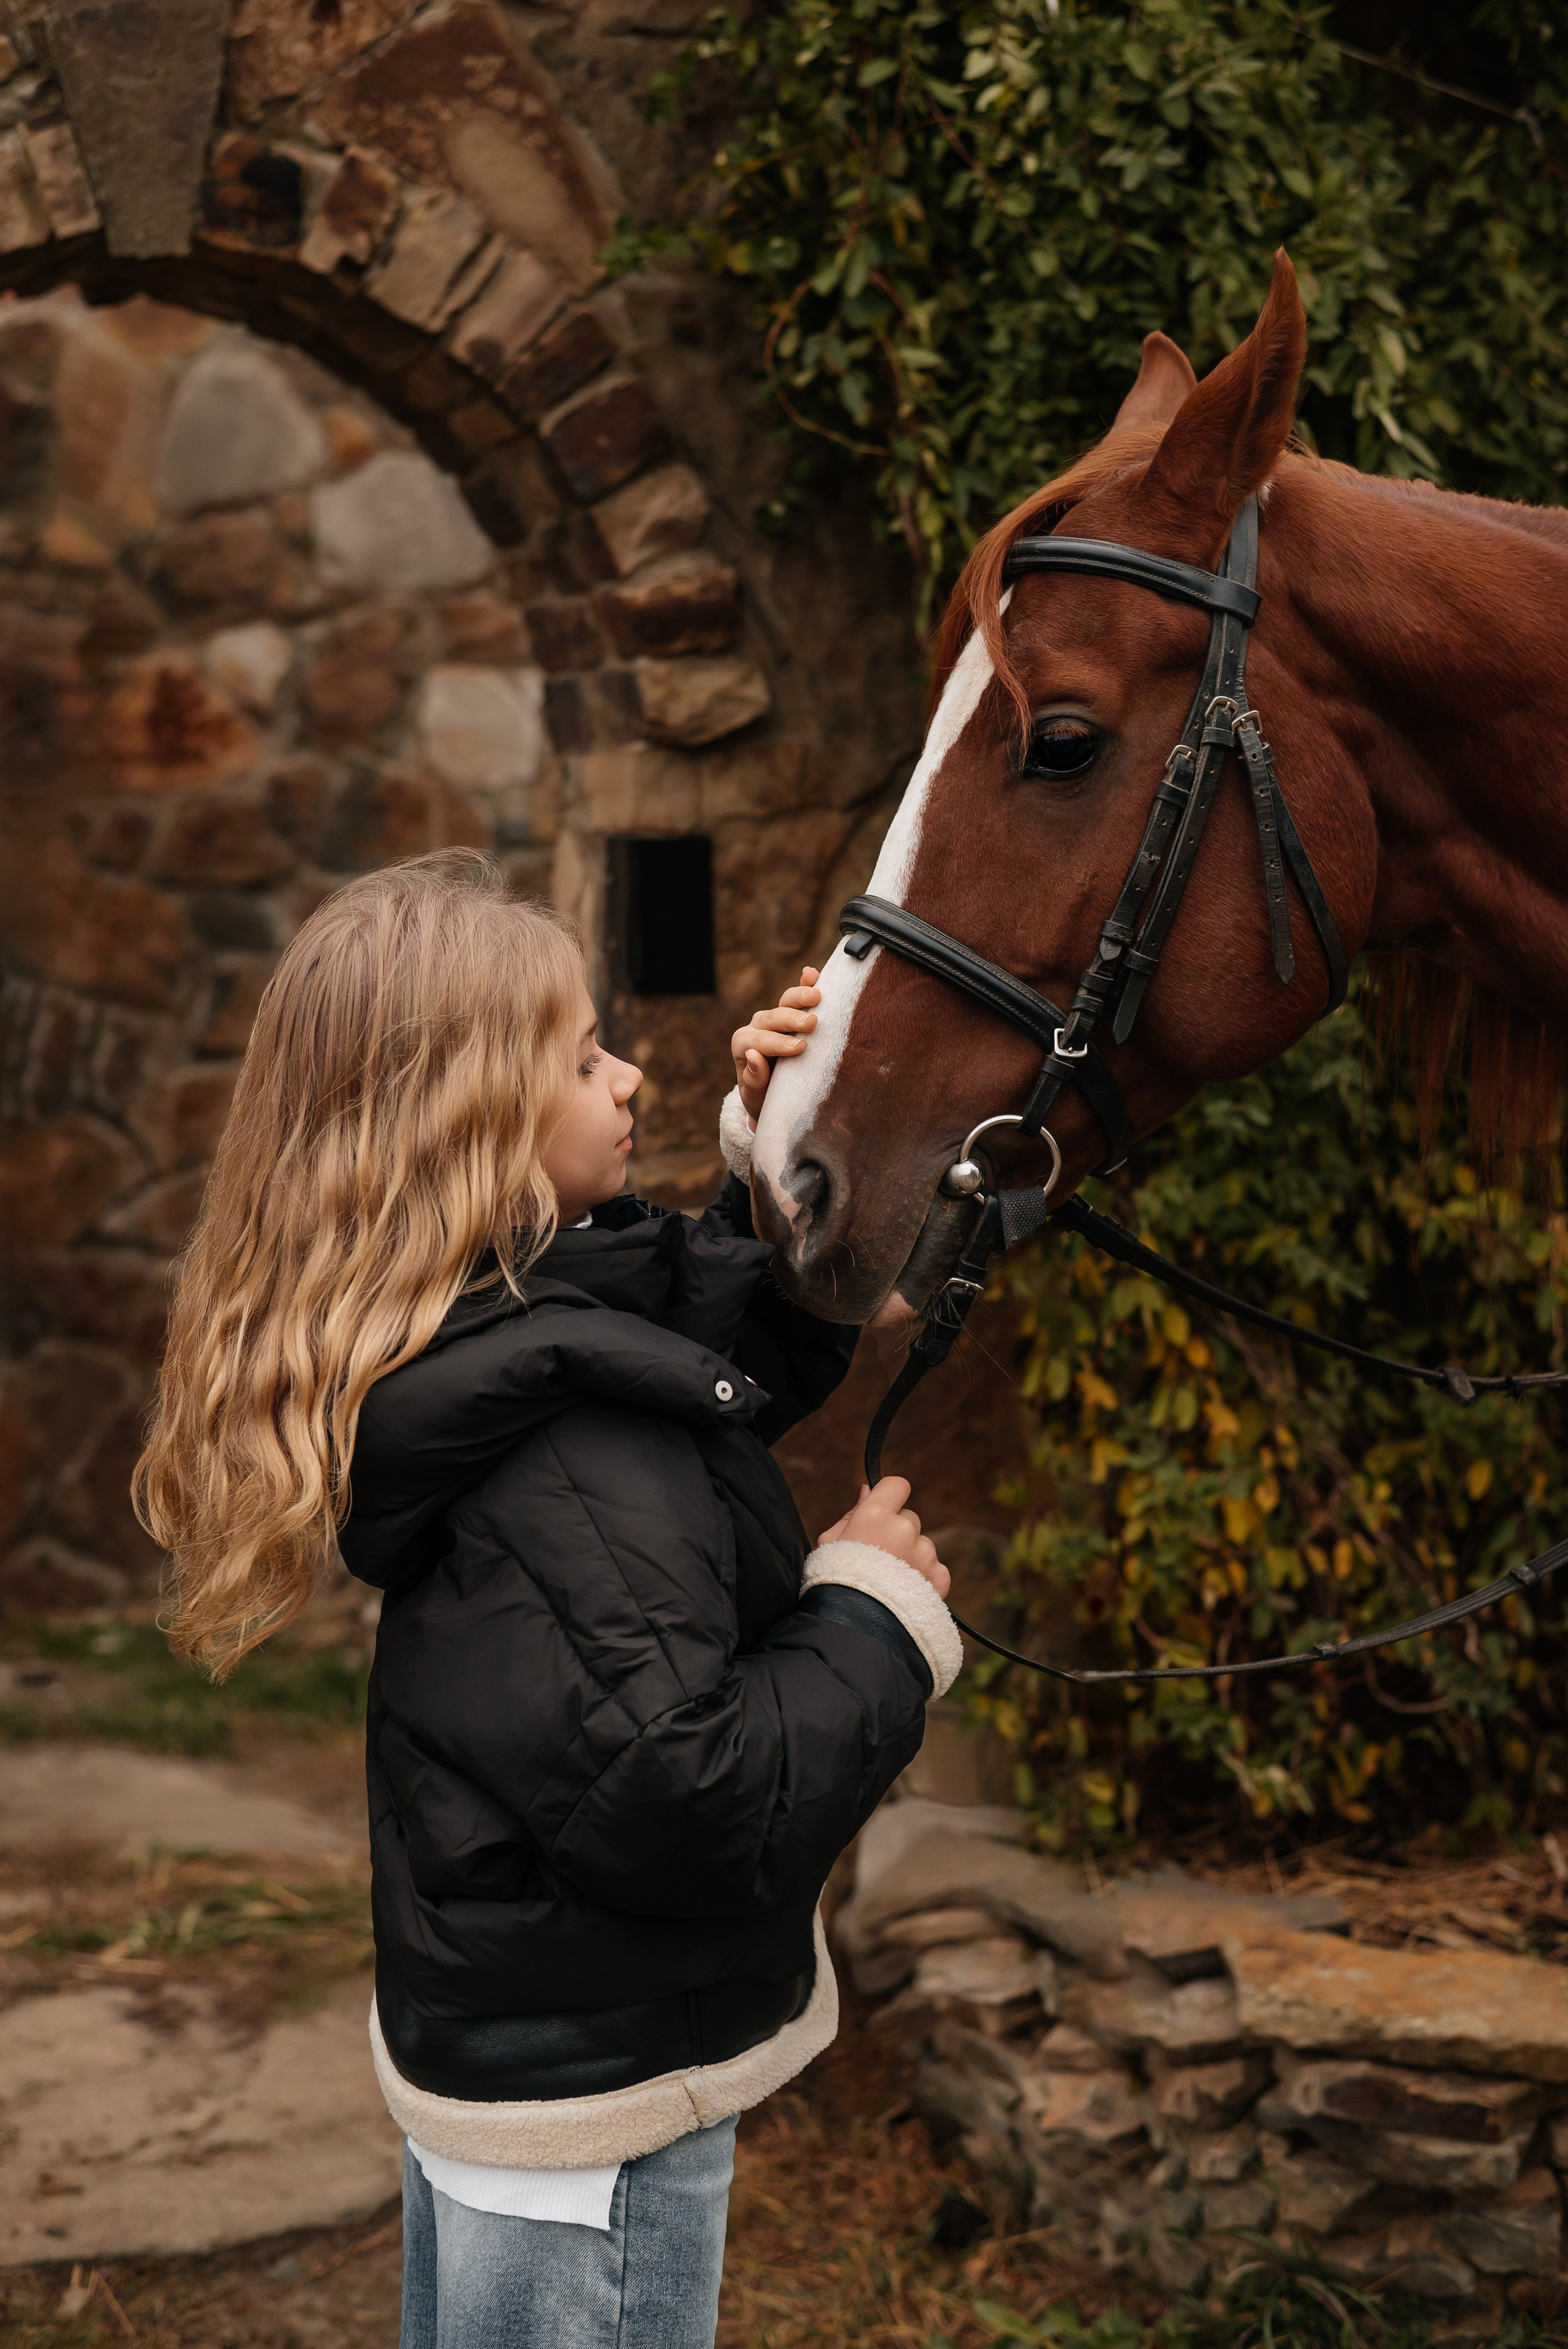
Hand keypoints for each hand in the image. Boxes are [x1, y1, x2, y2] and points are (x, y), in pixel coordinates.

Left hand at [731, 968, 819, 1120]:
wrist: (770, 1095)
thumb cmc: (762, 1096)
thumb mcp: (754, 1094)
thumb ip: (753, 1078)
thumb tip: (754, 1056)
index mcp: (744, 1045)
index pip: (757, 1040)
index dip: (776, 1043)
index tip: (799, 1047)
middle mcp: (757, 1027)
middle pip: (770, 1017)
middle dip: (790, 1019)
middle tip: (811, 1023)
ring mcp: (773, 1018)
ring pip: (783, 1003)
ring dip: (799, 997)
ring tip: (817, 996)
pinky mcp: (789, 1013)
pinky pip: (795, 997)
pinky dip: (804, 983)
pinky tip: (812, 973)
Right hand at [818, 1476, 949, 1598]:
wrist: (854, 1629)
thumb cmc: (834, 1583)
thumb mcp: (830, 1543)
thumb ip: (851, 1513)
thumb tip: (867, 1489)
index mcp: (875, 1515)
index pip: (897, 1485)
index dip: (890, 1497)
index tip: (883, 1512)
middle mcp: (905, 1529)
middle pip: (909, 1518)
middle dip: (897, 1533)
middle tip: (878, 1559)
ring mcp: (925, 1553)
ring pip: (922, 1545)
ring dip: (911, 1557)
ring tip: (889, 1583)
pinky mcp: (939, 1577)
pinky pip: (935, 1569)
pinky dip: (924, 1579)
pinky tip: (904, 1593)